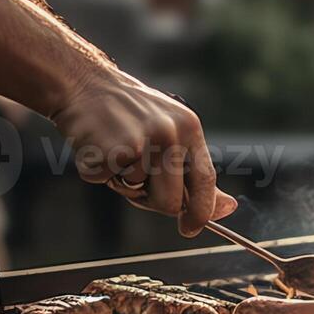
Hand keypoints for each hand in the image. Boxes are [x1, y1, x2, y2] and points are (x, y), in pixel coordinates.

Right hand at [52, 67, 237, 236]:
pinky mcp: (113, 148)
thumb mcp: (171, 134)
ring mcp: (142, 139)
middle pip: (171, 201)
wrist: (84, 84)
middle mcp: (170, 133)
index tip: (190, 228)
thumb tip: (228, 208)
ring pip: (136, 193)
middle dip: (151, 201)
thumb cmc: (129, 116)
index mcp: (189, 128)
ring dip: (121, 181)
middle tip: (133, 179)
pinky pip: (107, 181)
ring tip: (114, 150)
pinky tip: (97, 147)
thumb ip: (196, 173)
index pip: (205, 180)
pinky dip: (98, 172)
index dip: (201, 212)